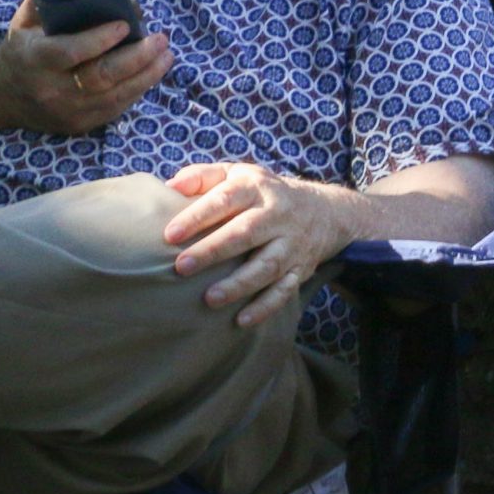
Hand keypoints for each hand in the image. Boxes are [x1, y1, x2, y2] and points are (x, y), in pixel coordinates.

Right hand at [0, 0, 170, 135]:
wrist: (1, 96)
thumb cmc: (20, 49)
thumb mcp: (22, 23)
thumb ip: (45, 2)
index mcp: (34, 60)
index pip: (71, 52)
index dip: (100, 40)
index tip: (126, 24)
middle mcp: (51, 90)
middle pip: (101, 77)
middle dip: (136, 57)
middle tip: (160, 39)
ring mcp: (66, 111)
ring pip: (114, 97)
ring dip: (146, 75)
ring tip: (166, 55)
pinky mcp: (79, 125)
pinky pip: (115, 109)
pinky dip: (137, 90)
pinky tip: (152, 73)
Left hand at [163, 163, 362, 328]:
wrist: (324, 211)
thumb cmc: (263, 193)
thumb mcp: (237, 173)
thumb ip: (203, 176)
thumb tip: (170, 188)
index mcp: (256, 187)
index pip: (225, 200)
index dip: (197, 216)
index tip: (170, 234)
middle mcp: (276, 214)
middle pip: (245, 233)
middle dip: (213, 251)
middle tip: (182, 267)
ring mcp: (291, 244)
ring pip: (266, 265)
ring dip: (239, 284)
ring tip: (209, 299)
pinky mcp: (301, 269)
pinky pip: (284, 291)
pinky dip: (264, 307)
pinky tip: (241, 320)